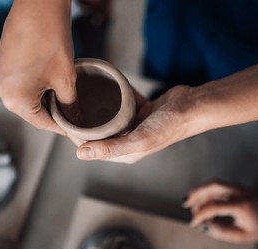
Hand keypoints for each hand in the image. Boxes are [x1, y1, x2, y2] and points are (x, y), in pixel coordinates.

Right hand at [0, 0, 74, 134]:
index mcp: (14, 98)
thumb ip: (70, 106)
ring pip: (25, 98)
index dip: (61, 127)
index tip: (73, 129)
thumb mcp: (65, 80)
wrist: (39, 7)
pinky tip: (49, 82)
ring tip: (63, 95)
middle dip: (53, 112)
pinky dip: (34, 87)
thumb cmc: (50, 39)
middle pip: (32, 111)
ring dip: (44, 99)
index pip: (42, 123)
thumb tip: (75, 120)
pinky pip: (18, 85)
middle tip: (73, 113)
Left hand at [76, 85, 193, 162]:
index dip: (77, 136)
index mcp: (126, 152)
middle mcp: (128, 140)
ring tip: (81, 94)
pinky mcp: (140, 110)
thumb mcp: (138, 140)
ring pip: (110, 116)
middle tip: (69, 104)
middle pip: (100, 131)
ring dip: (97, 107)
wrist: (192, 106)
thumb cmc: (169, 126)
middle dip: (84, 120)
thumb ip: (110, 147)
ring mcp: (135, 124)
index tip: (65, 120)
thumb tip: (80, 154)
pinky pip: (122, 102)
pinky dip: (115, 95)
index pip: (94, 147)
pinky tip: (104, 85)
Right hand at [185, 182, 257, 243]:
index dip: (200, 214)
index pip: (215, 206)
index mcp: (242, 206)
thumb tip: (202, 225)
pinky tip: (200, 201)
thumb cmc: (257, 230)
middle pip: (214, 185)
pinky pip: (218, 186)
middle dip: (197, 193)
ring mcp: (239, 188)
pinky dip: (206, 192)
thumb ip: (219, 231)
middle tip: (186, 203)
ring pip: (214, 183)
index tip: (193, 223)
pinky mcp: (236, 187)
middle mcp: (241, 193)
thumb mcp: (239, 237)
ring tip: (191, 203)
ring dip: (200, 191)